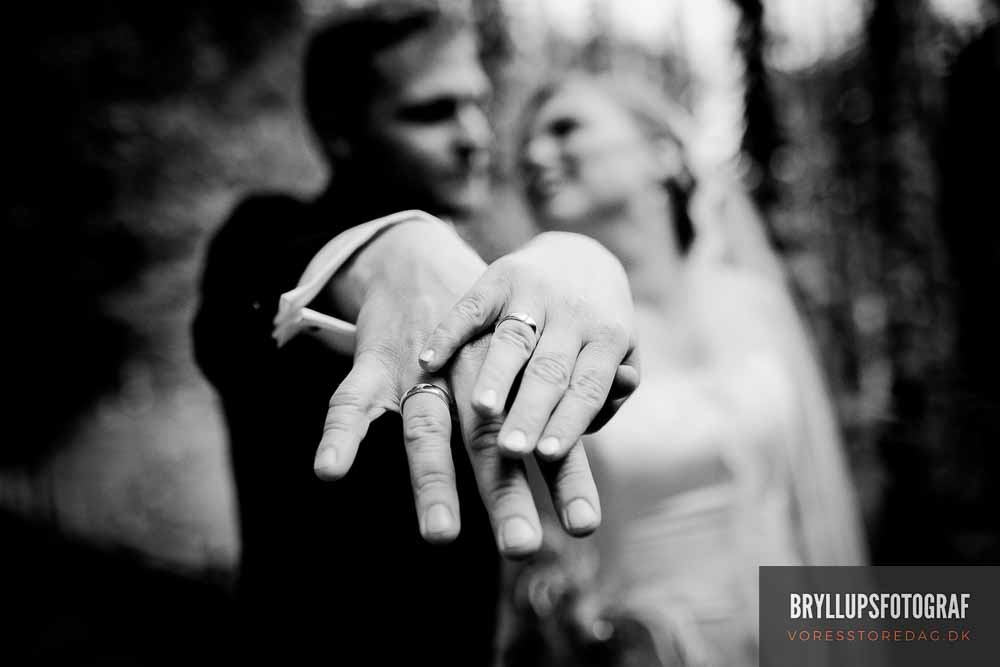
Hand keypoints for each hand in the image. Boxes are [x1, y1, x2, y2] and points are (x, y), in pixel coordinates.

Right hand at [311, 213, 601, 557]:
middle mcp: (477, 368)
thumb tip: (623, 393)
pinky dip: (343, 432)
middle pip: (492, 437)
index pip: (547, 428)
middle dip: (506, 493)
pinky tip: (331, 470)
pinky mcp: (377, 359)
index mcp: (520, 370)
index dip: (568, 476)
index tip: (584, 524)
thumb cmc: (491, 324)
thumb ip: (568, 392)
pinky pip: (352, 399)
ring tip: (443, 535)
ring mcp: (426, 365)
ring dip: (435, 478)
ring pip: (428, 426)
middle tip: (522, 546)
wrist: (421, 263)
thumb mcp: (533, 347)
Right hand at [419, 231, 639, 459]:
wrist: (579, 254)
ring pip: (513, 337)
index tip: (546, 456)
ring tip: (480, 409)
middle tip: (510, 449)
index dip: (568, 420)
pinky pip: (471, 306)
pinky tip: (428, 362)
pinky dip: (449, 333)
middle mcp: (572, 312)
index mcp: (607, 337)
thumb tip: (599, 414)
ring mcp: (534, 292)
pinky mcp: (498, 277)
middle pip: (549, 368)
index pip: (588, 387)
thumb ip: (610, 391)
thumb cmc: (595, 329)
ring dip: (496, 374)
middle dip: (529, 409)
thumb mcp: (619, 354)